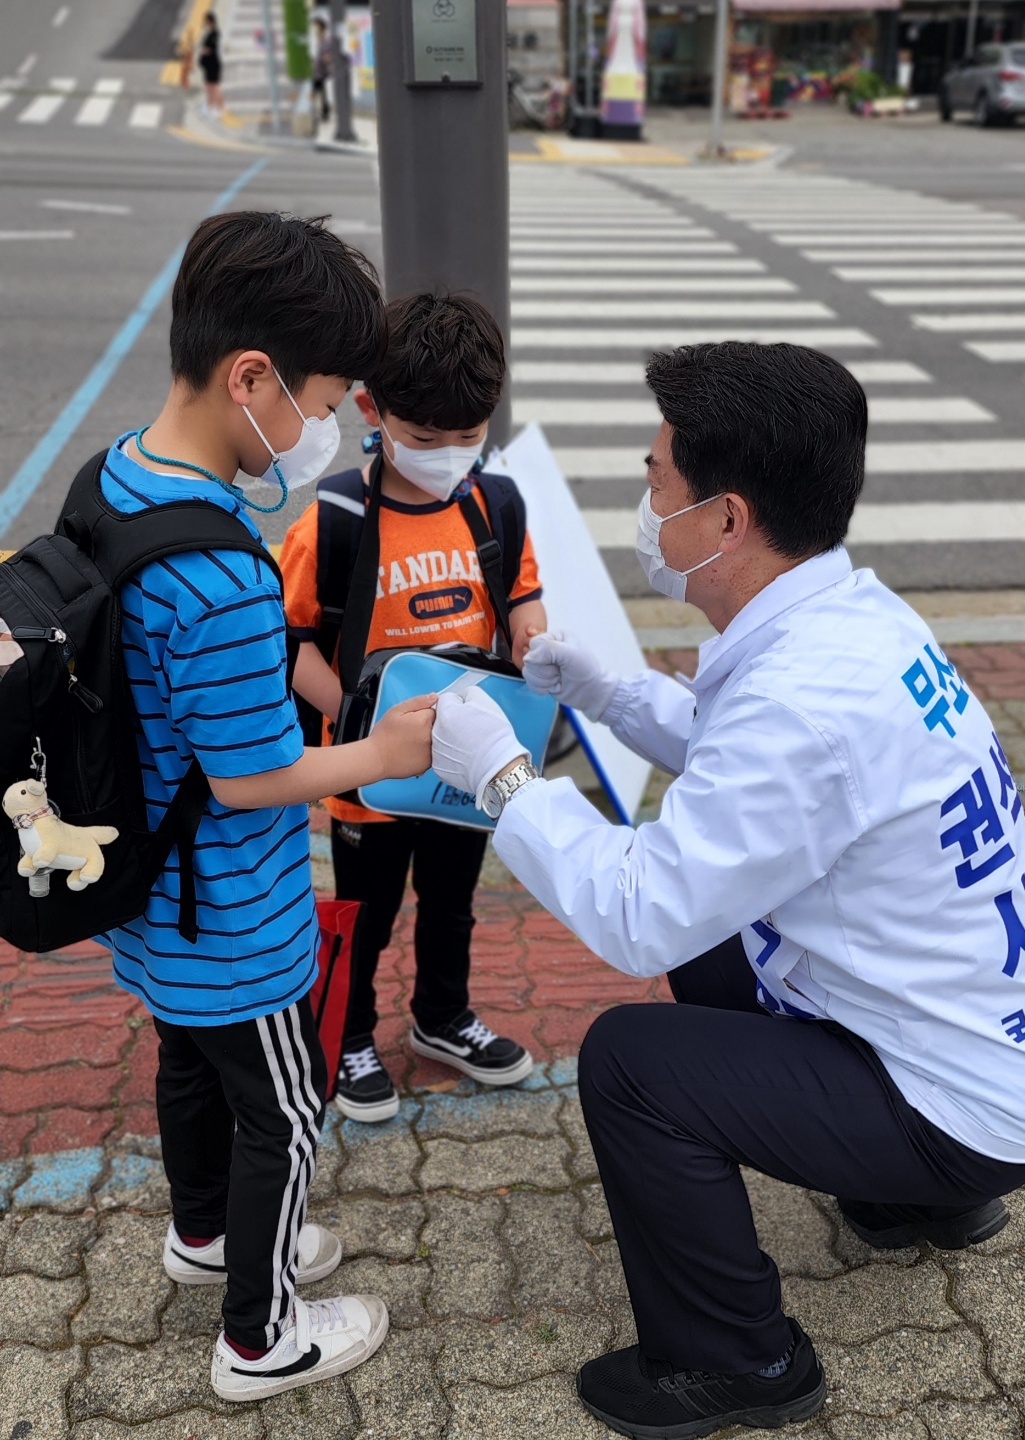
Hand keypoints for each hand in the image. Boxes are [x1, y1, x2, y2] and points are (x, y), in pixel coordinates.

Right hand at [368, 694, 435, 779]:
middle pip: (438, 727)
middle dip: (428, 726)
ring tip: (411, 742)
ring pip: (437, 741)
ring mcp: (431, 752)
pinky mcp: (428, 764)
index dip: (424, 714)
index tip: (414, 719)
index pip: (435, 712)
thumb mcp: (397, 710)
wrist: (376, 758)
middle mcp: (431, 737)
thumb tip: (434, 697)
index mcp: (424, 721)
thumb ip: (418, 701)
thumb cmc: (384, 735)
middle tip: (411, 731)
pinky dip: (425, 752)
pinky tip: (412, 751)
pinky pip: (432, 754)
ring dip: (428, 739)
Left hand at [432, 688, 528, 807]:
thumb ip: (468, 693)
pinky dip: (454, 757)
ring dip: (452, 740)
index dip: (461, 705)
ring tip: (471, 745)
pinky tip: (467, 757)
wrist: (498, 766)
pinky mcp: (439, 768)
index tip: (470, 713)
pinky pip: (445, 757)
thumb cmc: (494, 735)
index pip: (446, 701)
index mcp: (444, 713)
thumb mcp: (485, 701)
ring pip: (442, 740)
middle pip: (442, 721)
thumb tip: (461, 698)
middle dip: (454, 722)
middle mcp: (435, 732)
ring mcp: (435, 752)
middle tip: (472, 729)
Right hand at [522, 631, 620, 722]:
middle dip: (545, 670)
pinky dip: (542, 688)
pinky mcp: (542, 679)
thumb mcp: (570, 653)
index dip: (543, 656)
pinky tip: (554, 687)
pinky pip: (529, 683)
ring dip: (544, 680)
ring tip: (559, 679)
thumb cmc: (586, 670)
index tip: (559, 662)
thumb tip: (527, 658)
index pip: (534, 643)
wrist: (593, 692)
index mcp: (556, 637)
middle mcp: (548, 649)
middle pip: (529, 659)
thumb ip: (548, 649)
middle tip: (560, 671)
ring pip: (527, 672)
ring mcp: (544, 665)